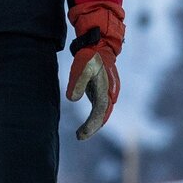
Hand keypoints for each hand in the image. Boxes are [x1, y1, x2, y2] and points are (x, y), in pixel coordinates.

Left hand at [65, 1, 124, 139]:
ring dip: (94, 124)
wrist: (99, 45)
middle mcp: (110, 94)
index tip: (81, 134)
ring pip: (102, 112)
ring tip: (82, 134)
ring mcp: (107, 92)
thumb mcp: (82, 67)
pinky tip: (88, 124)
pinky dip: (95, 116)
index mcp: (106, 90)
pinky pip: (99, 107)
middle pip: (102, 115)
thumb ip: (78, 82)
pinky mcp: (102, 89)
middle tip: (80, 136)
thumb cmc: (90, 56)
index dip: (91, 125)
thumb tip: (72, 99)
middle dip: (92, 127)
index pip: (99, 113)